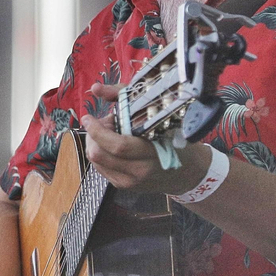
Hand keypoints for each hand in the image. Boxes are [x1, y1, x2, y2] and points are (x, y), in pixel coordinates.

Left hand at [81, 83, 209, 195]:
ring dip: (95, 143)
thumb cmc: (172, 137)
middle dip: (93, 135)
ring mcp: (130, 181)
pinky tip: (111, 145)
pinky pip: (100, 168)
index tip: (88, 118)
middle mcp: (140, 170)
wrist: (186, 171)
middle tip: (103, 123)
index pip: (118, 146)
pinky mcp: (123, 186)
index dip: (98, 131)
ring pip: (96, 162)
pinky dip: (100, 153)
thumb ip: (124, 97)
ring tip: (109, 133)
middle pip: (100, 155)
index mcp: (153, 152)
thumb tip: (96, 89)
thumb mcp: (156, 113)